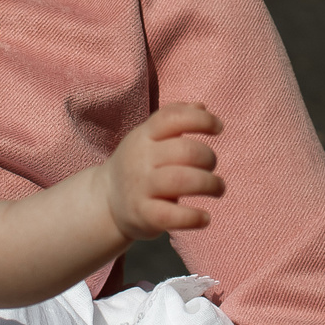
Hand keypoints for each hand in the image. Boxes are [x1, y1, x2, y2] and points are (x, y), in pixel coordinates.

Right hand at [102, 104, 223, 240]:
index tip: (218, 128)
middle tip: (211, 166)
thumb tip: (202, 107)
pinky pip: (172, 216)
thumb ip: (175, 121)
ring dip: (209, 184)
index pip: (172, 118)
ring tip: (218, 189)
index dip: (201, 120)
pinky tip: (205, 218)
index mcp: (144, 136)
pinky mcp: (143, 215)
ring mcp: (140, 188)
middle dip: (208, 157)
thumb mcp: (149, 138)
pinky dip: (193, 217)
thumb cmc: (139, 165)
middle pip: (184, 151)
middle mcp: (141, 159)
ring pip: (181, 180)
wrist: (105, 201)